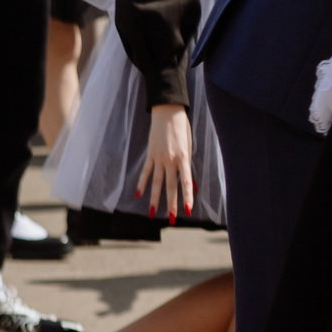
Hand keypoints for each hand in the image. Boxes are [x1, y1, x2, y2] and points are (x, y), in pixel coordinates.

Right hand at [136, 102, 195, 221]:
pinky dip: (141, 183)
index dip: (187, 197)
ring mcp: (158, 158)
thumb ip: (189, 166)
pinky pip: (145, 172)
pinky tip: (138, 194)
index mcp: (184, 158)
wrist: (168, 112)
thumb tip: (193, 185)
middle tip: (172, 219)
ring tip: (153, 213)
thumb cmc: (182, 128)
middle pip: (170, 186)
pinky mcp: (150, 155)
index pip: (186, 182)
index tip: (188, 210)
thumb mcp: (190, 146)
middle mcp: (170, 160)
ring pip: (157, 182)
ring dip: (155, 199)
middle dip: (171, 204)